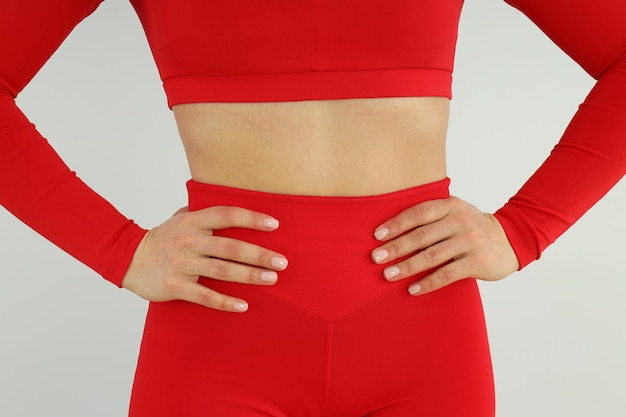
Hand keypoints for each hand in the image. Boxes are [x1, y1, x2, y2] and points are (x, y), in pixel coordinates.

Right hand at [121, 205, 287, 312]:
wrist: (128, 259)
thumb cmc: (164, 237)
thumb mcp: (181, 217)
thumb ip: (204, 211)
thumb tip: (235, 202)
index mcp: (192, 221)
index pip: (227, 215)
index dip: (252, 218)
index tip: (275, 224)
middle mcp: (188, 241)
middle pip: (230, 247)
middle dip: (259, 254)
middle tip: (282, 262)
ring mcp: (181, 264)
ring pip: (222, 271)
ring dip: (249, 276)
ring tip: (271, 279)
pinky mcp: (175, 287)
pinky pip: (205, 296)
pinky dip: (225, 302)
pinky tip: (243, 305)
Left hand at [370, 196, 518, 294]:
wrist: (509, 241)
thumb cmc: (470, 227)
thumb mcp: (454, 213)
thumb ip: (430, 217)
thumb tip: (389, 232)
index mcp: (450, 205)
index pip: (418, 213)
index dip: (396, 224)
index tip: (377, 236)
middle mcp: (460, 221)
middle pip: (421, 235)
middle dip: (396, 247)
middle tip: (376, 257)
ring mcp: (470, 241)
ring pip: (432, 255)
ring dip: (407, 266)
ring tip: (388, 275)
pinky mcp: (477, 262)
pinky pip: (447, 274)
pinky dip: (428, 282)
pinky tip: (412, 289)